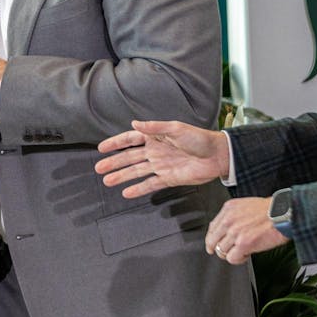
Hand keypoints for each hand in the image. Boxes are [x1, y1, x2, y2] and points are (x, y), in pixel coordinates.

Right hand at [95, 119, 229, 197]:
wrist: (217, 155)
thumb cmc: (198, 138)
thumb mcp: (176, 129)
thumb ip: (154, 128)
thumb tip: (134, 123)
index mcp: (155, 136)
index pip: (130, 139)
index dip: (115, 143)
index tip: (101, 148)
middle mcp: (155, 151)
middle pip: (129, 157)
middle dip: (114, 163)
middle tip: (99, 169)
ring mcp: (160, 166)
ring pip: (136, 172)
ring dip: (122, 176)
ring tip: (107, 181)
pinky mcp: (169, 179)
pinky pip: (150, 184)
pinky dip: (138, 189)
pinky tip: (126, 193)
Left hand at [205, 197, 287, 263]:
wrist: (282, 213)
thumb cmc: (270, 210)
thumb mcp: (245, 205)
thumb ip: (234, 215)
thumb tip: (228, 228)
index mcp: (228, 209)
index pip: (212, 227)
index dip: (212, 238)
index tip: (213, 244)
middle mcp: (229, 220)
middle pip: (212, 241)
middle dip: (217, 249)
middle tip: (224, 252)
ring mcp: (235, 232)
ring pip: (221, 251)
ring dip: (231, 254)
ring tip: (241, 252)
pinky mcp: (243, 244)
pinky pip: (232, 258)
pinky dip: (238, 259)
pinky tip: (246, 255)